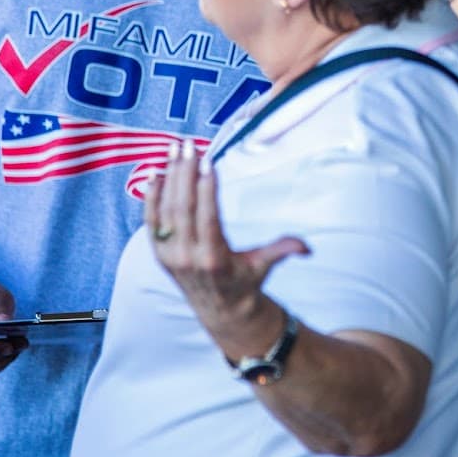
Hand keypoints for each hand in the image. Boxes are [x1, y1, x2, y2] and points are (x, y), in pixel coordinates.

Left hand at [146, 140, 309, 342]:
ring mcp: (169, 255)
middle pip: (183, 208)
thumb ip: (282, 251)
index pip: (207, 218)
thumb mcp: (264, 266)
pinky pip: (151, 221)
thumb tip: (307, 248)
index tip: (208, 162)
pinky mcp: (158, 253)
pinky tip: (155, 173)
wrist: (219, 310)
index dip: (206, 189)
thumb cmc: (245, 281)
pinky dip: (151, 197)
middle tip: (189, 146)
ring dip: (169, 178)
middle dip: (185, 174)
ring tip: (175, 150)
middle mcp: (187, 257)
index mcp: (215, 258)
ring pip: (166, 210)